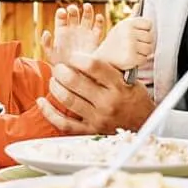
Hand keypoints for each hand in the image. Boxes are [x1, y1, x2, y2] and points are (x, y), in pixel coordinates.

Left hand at [37, 52, 154, 134]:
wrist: (145, 125)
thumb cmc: (133, 98)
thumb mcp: (128, 79)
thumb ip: (108, 69)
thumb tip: (83, 56)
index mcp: (118, 86)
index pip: (93, 66)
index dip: (78, 58)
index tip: (73, 56)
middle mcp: (107, 102)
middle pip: (75, 81)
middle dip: (61, 71)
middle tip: (58, 68)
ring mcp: (98, 118)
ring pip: (67, 100)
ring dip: (55, 87)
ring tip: (54, 80)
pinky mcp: (90, 131)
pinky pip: (64, 123)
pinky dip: (49, 112)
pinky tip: (42, 102)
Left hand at [40, 3, 105, 65]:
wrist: (76, 74)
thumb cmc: (61, 65)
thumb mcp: (51, 54)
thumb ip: (46, 43)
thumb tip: (46, 32)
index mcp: (62, 31)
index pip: (61, 17)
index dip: (61, 13)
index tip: (62, 12)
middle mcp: (73, 29)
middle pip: (74, 14)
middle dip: (73, 10)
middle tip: (72, 9)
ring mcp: (84, 33)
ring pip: (87, 17)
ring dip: (87, 11)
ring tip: (87, 6)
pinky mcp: (95, 38)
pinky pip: (98, 27)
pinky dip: (99, 21)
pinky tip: (98, 17)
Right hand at [94, 16, 153, 69]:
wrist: (102, 59)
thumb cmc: (114, 43)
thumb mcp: (120, 27)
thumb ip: (132, 17)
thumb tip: (139, 5)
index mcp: (127, 23)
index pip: (148, 24)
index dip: (144, 31)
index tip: (136, 35)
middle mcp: (129, 33)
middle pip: (150, 37)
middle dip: (144, 43)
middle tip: (133, 46)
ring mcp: (130, 46)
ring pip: (149, 49)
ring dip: (142, 53)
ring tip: (131, 52)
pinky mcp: (131, 58)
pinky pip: (144, 59)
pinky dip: (139, 61)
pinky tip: (130, 59)